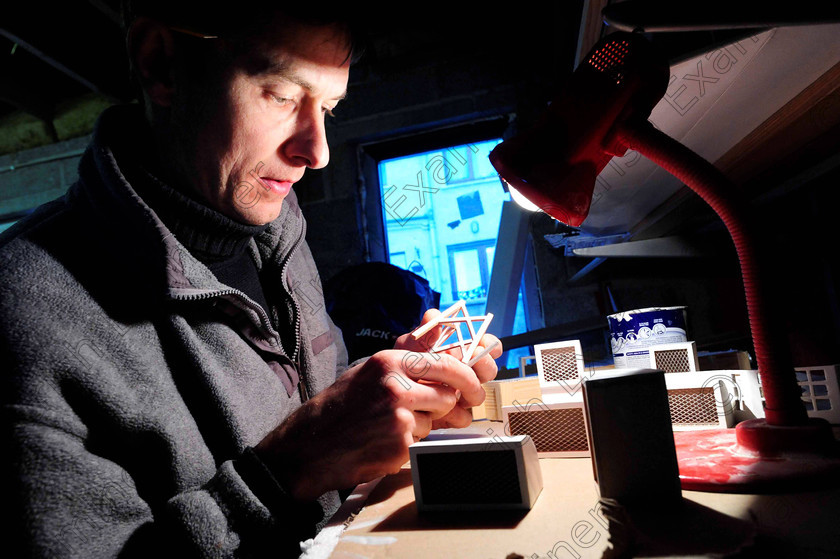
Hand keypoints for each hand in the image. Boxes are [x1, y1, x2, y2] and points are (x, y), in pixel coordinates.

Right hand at [253, 347, 486, 500]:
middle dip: (445, 404)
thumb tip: (440, 328)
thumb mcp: (371, 370)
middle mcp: (396, 384)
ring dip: (421, 426)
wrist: (310, 444)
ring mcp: (398, 415)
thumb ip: (407, 353)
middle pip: (447, 394)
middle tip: (441, 411)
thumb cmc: (341, 406)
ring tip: (390, 425)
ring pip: (435, 419)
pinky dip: (407, 444)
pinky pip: (421, 442)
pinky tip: (383, 441)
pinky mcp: (399, 442)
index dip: (466, 377)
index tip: (473, 388)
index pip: (445, 363)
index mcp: (390, 360)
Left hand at [394, 307, 502, 428]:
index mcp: (461, 353)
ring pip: (478, 395)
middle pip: (488, 370)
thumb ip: (424, 331)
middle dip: (483, 366)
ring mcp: (461, 395)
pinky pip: (463, 417)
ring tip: (451, 390)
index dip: (488, 345)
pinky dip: (452, 414)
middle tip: (471, 363)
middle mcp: (465, 373)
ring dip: (468, 392)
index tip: (480, 345)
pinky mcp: (453, 416)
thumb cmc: (401, 366)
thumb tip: (433, 315)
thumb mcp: (409, 346)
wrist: (387, 394)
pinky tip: (437, 410)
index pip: (486, 346)